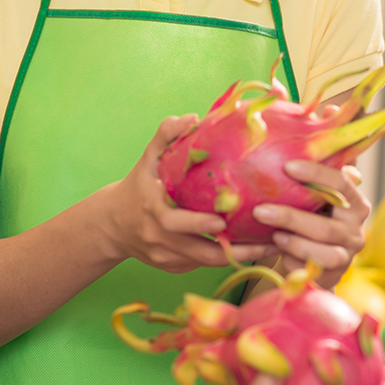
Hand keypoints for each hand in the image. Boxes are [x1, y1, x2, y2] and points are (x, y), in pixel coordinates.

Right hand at [102, 115, 274, 271]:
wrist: (111, 225)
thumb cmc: (138, 185)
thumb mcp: (147, 158)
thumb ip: (167, 135)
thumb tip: (193, 118)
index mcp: (152, 210)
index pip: (173, 222)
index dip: (197, 225)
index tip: (222, 222)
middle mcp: (159, 237)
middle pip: (199, 252)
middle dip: (235, 250)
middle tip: (268, 241)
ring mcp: (166, 255)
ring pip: (206, 262)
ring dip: (239, 257)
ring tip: (273, 247)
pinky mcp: (173, 266)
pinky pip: (202, 265)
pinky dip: (227, 258)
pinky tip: (255, 249)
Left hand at [253, 162, 370, 289]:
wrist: (318, 260)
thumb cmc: (314, 219)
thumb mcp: (318, 200)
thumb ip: (315, 181)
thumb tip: (293, 140)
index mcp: (357, 204)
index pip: (342, 183)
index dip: (316, 174)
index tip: (287, 167)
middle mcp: (358, 230)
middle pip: (326, 225)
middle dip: (291, 217)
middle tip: (260, 210)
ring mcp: (348, 255)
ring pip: (323, 253)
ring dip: (294, 243)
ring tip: (273, 236)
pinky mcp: (334, 276)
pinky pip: (311, 271)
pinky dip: (293, 262)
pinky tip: (280, 254)